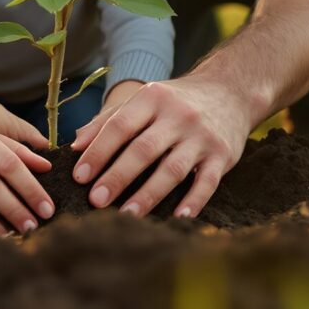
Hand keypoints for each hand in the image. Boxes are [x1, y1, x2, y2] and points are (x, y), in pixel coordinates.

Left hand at [69, 77, 250, 217]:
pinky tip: (178, 218)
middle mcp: (178, 115)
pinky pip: (208, 182)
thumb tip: (76, 146)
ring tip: (127, 214)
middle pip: (144, 150)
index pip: (120, 126)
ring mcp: (202, 136)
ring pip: (173, 169)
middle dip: (118, 176)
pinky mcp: (223, 155)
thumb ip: (109, 121)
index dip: (98, 152)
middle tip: (96, 200)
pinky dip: (194, 201)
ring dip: (149, 194)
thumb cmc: (177, 101)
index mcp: (153, 98)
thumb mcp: (145, 99)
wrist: (232, 90)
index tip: (79, 177)